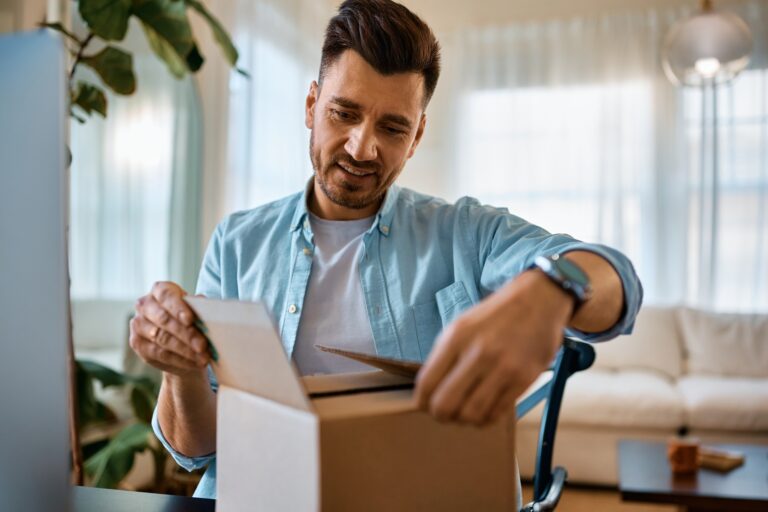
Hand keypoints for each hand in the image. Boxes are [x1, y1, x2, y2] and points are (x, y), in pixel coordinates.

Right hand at [129, 281, 209, 376]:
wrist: (180, 341)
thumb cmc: (191, 320)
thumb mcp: (197, 312)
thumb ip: (200, 310)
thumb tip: (209, 312)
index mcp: (160, 290)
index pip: (166, 295)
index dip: (178, 307)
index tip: (190, 319)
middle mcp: (145, 305)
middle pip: (164, 320)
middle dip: (186, 334)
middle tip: (203, 345)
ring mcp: (138, 324)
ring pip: (162, 338)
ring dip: (185, 350)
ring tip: (203, 358)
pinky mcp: (137, 344)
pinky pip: (159, 354)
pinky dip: (179, 360)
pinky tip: (194, 363)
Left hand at [414, 270, 573, 425]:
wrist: (538, 300)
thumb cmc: (496, 316)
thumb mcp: (461, 325)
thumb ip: (443, 356)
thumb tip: (426, 392)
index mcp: (456, 337)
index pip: (427, 382)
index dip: (421, 401)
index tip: (423, 406)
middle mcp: (478, 353)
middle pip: (445, 404)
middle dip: (440, 415)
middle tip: (444, 414)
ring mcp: (503, 367)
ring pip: (471, 414)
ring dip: (464, 420)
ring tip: (466, 414)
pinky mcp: (524, 379)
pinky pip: (497, 413)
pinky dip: (486, 419)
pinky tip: (485, 411)